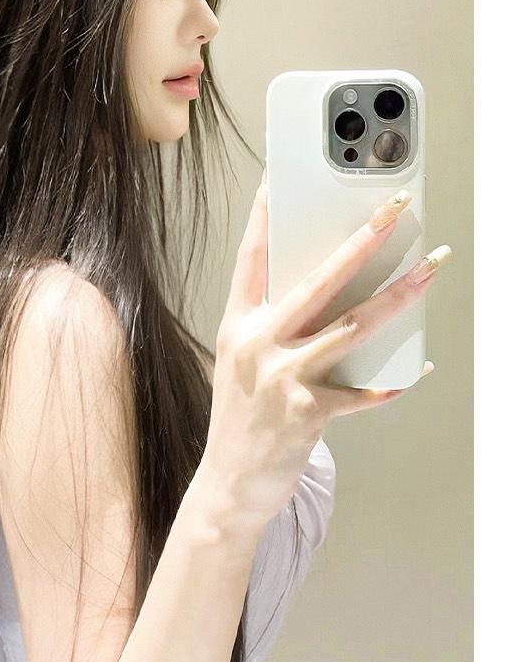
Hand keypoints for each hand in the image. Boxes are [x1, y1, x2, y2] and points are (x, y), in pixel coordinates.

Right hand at [203, 174, 450, 527]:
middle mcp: (259, 343)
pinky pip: (362, 391)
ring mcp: (284, 376)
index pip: (251, 258)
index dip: (263, 216)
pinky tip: (414, 371)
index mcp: (239, 325)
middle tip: (394, 209)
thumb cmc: (241, 418)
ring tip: (431, 269)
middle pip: (320, 279)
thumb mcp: (243, 363)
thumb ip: (275, 327)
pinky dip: (391, 383)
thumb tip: (332, 296)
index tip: (278, 178)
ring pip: (353, 325)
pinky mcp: (309, 410)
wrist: (230, 483)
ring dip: (399, 295)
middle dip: (363, 239)